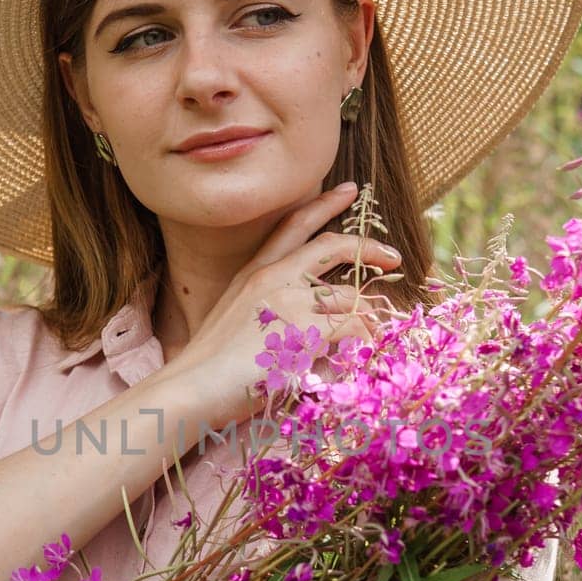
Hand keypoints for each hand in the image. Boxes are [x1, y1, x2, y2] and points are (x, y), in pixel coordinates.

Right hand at [167, 181, 401, 428]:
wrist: (188, 390)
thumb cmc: (206, 371)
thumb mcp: (237, 329)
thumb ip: (268, 318)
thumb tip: (304, 330)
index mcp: (252, 274)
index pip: (292, 225)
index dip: (323, 204)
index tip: (347, 190)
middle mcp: (270, 277)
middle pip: (330, 245)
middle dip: (367, 246)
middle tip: (393, 255)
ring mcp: (287, 300)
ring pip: (348, 297)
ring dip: (368, 317)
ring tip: (374, 339)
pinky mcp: (303, 330)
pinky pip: (352, 326)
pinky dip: (364, 339)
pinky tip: (363, 354)